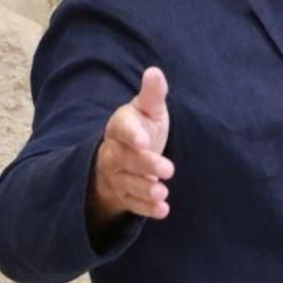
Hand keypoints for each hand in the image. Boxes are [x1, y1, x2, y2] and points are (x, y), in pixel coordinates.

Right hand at [88, 67, 173, 226]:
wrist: (126, 156)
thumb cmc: (142, 128)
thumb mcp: (148, 110)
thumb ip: (152, 94)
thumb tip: (155, 72)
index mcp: (120, 127)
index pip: (122, 129)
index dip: (132, 135)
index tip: (144, 140)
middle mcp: (114, 152)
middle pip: (125, 160)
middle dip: (145, 165)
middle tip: (168, 169)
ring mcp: (117, 176)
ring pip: (127, 183)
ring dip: (144, 189)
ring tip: (162, 192)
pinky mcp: (123, 196)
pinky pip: (131, 204)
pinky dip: (146, 208)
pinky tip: (162, 210)